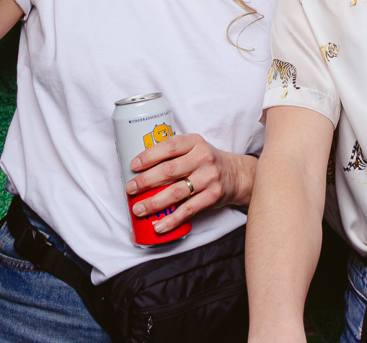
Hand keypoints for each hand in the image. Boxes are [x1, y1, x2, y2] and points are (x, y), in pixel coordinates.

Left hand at [124, 133, 255, 232]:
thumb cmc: (206, 161)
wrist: (236, 174)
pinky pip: (188, 210)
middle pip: (169, 171)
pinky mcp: (213, 196)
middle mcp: (203, 158)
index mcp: (194, 142)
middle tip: (130, 189)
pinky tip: (159, 226)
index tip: (133, 166)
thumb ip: (173, 154)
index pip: (169, 146)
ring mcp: (208, 178)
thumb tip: (139, 168)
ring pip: (176, 192)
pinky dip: (172, 220)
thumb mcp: (193, 148)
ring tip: (139, 209)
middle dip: (146, 181)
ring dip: (154, 202)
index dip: (149, 156)